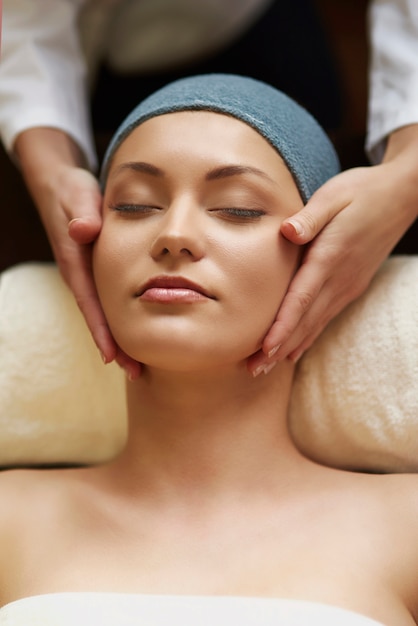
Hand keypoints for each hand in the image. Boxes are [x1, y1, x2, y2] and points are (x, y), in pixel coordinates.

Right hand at [14, 129, 140, 379]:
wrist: (63, 186)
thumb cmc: (73, 191)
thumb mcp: (76, 195)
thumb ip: (82, 212)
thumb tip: (83, 231)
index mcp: (77, 263)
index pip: (90, 302)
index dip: (101, 330)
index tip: (113, 356)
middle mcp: (83, 275)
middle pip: (100, 317)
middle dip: (116, 345)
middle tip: (136, 373)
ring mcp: (92, 276)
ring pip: (108, 312)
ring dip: (122, 338)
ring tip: (142, 365)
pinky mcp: (101, 272)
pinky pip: (113, 301)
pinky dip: (125, 319)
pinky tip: (144, 332)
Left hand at [248, 154, 417, 375]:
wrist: (402, 196)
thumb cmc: (362, 191)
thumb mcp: (334, 195)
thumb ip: (310, 216)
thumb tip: (287, 232)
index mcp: (330, 257)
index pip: (301, 299)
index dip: (282, 326)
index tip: (264, 349)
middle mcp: (340, 279)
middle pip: (305, 321)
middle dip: (278, 348)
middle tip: (253, 370)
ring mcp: (347, 286)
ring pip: (314, 324)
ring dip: (289, 347)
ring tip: (265, 367)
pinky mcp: (350, 286)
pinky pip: (325, 317)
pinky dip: (307, 336)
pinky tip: (294, 351)